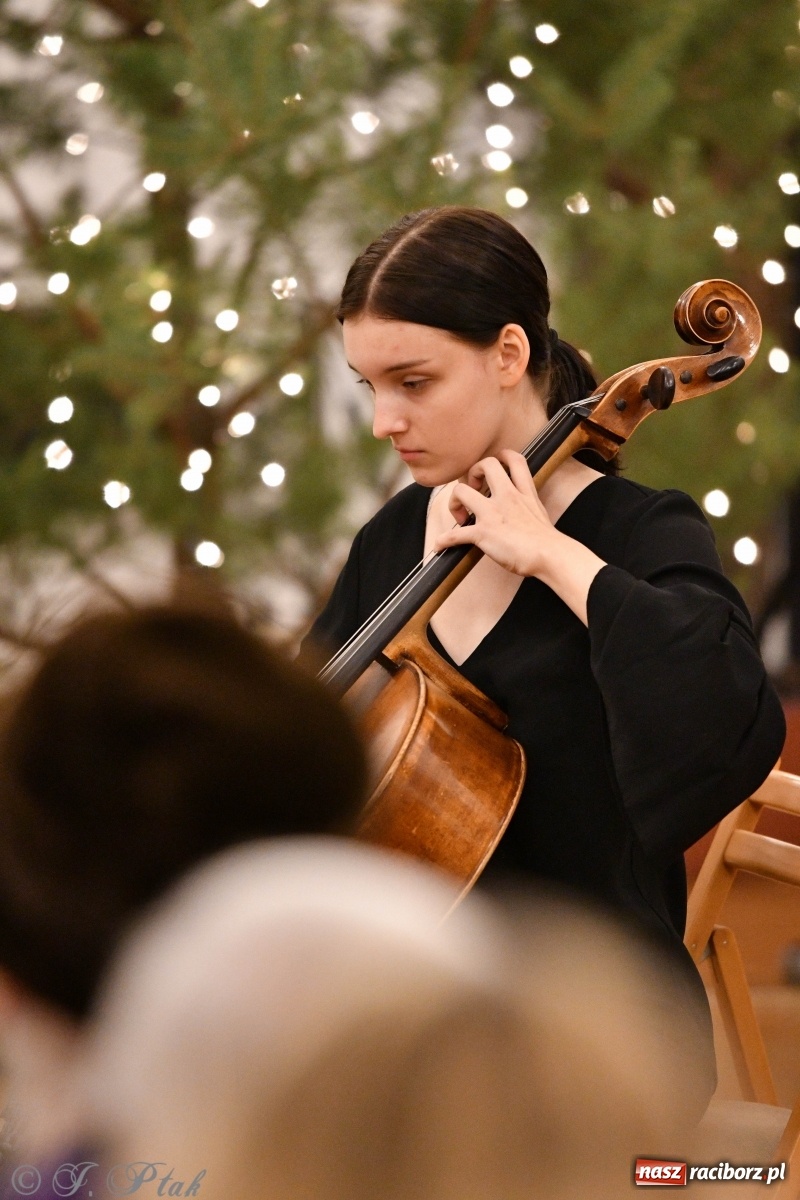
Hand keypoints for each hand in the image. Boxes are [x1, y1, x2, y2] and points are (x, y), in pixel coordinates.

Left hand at [434, 450, 560, 576]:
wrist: (550, 556)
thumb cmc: (548, 542)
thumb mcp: (540, 513)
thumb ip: (527, 507)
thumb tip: (519, 513)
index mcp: (523, 492)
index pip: (514, 459)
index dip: (501, 457)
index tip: (493, 470)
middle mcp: (507, 497)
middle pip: (486, 464)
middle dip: (473, 472)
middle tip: (473, 489)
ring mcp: (493, 513)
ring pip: (461, 491)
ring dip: (454, 501)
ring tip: (460, 516)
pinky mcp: (483, 533)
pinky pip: (456, 534)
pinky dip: (445, 539)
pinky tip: (441, 544)